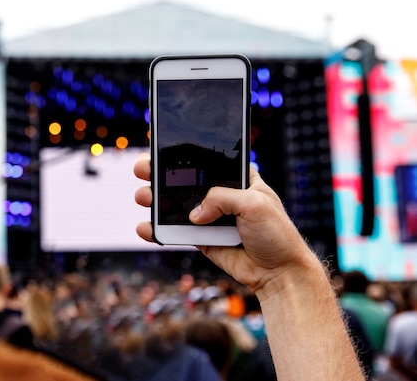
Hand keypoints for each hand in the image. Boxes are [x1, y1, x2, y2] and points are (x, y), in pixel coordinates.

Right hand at [134, 156, 317, 294]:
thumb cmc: (277, 235)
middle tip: (143, 169)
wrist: (279, 274)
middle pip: (186, 181)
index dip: (186, 154)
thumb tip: (194, 213)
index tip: (164, 148)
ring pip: (177, 206)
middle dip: (161, 174)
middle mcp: (221, 196)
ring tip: (143, 197)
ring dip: (156, 200)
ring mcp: (210, 218)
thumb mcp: (255, 205)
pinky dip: (159, 230)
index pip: (209, 161)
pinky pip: (176, 231)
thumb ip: (222, 199)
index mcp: (238, 179)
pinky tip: (146, 227)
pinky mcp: (202, 239)